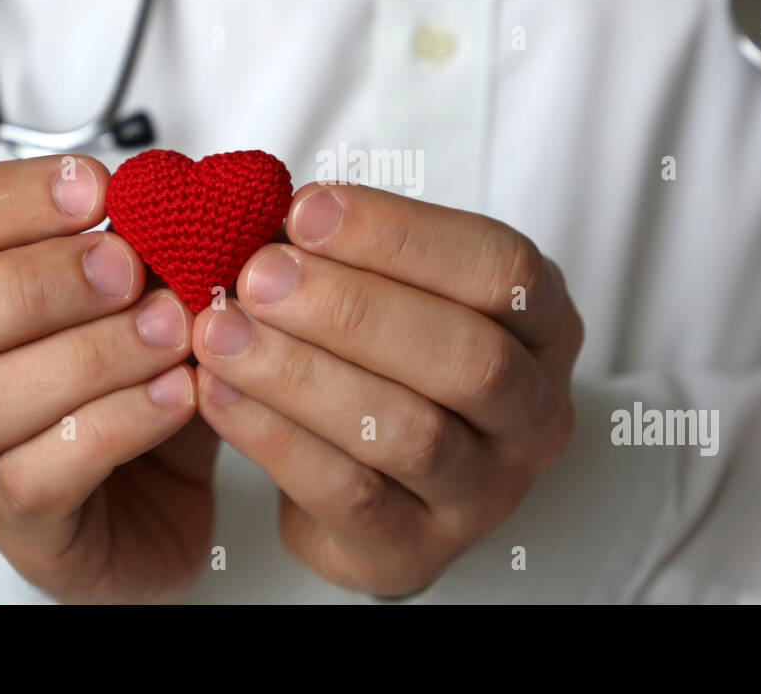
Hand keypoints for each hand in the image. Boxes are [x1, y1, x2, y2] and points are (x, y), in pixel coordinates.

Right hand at [0, 155, 216, 602]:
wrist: (169, 502)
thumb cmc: (141, 377)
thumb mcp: (154, 291)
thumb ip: (156, 238)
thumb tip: (188, 186)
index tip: (97, 189)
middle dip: (31, 283)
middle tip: (130, 268)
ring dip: (87, 356)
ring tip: (173, 332)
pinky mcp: (21, 530)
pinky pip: (37, 479)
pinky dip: (117, 424)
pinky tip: (181, 394)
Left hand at [191, 183, 582, 596]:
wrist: (370, 477)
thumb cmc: (380, 358)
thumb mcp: (385, 288)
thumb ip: (342, 249)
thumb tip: (263, 209)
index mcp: (542, 327)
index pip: (501, 268)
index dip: (403, 235)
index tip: (306, 211)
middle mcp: (534, 413)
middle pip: (468, 358)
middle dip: (354, 309)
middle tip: (258, 276)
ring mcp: (485, 492)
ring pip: (410, 433)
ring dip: (303, 374)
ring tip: (223, 331)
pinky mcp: (417, 551)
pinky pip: (350, 496)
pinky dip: (275, 439)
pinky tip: (218, 393)